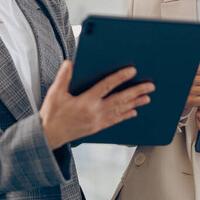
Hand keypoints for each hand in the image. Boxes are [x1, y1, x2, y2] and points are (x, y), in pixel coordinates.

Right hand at [39, 61, 155, 148]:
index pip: (106, 86)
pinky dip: (125, 116)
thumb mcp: (55, 93)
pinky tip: (134, 112)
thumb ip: (63, 77)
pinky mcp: (97, 128)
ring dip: (135, 104)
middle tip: (150, 86)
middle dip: (136, 92)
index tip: (131, 71)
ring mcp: (97, 121)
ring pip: (120, 111)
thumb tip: (70, 63)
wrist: (50, 136)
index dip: (120, 78)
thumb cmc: (52, 114)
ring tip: (147, 98)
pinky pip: (115, 121)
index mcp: (85, 102)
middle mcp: (94, 112)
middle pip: (120, 100)